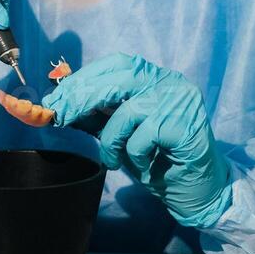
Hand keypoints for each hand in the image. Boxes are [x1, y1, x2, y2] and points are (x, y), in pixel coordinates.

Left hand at [43, 53, 230, 227]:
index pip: (116, 64)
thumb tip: (59, 102)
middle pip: (119, 78)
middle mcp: (170, 81)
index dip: (84, 78)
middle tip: (61, 116)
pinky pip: (143, 137)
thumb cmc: (156, 158)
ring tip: (112, 159)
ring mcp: (181, 101)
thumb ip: (96, 113)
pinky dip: (134, 155)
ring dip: (110, 139)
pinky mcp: (187, 125)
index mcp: (155, 76)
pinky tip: (144, 165)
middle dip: (83, 97)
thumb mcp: (119, 132)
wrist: (196, 190)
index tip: (58, 97)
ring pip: (127, 111)